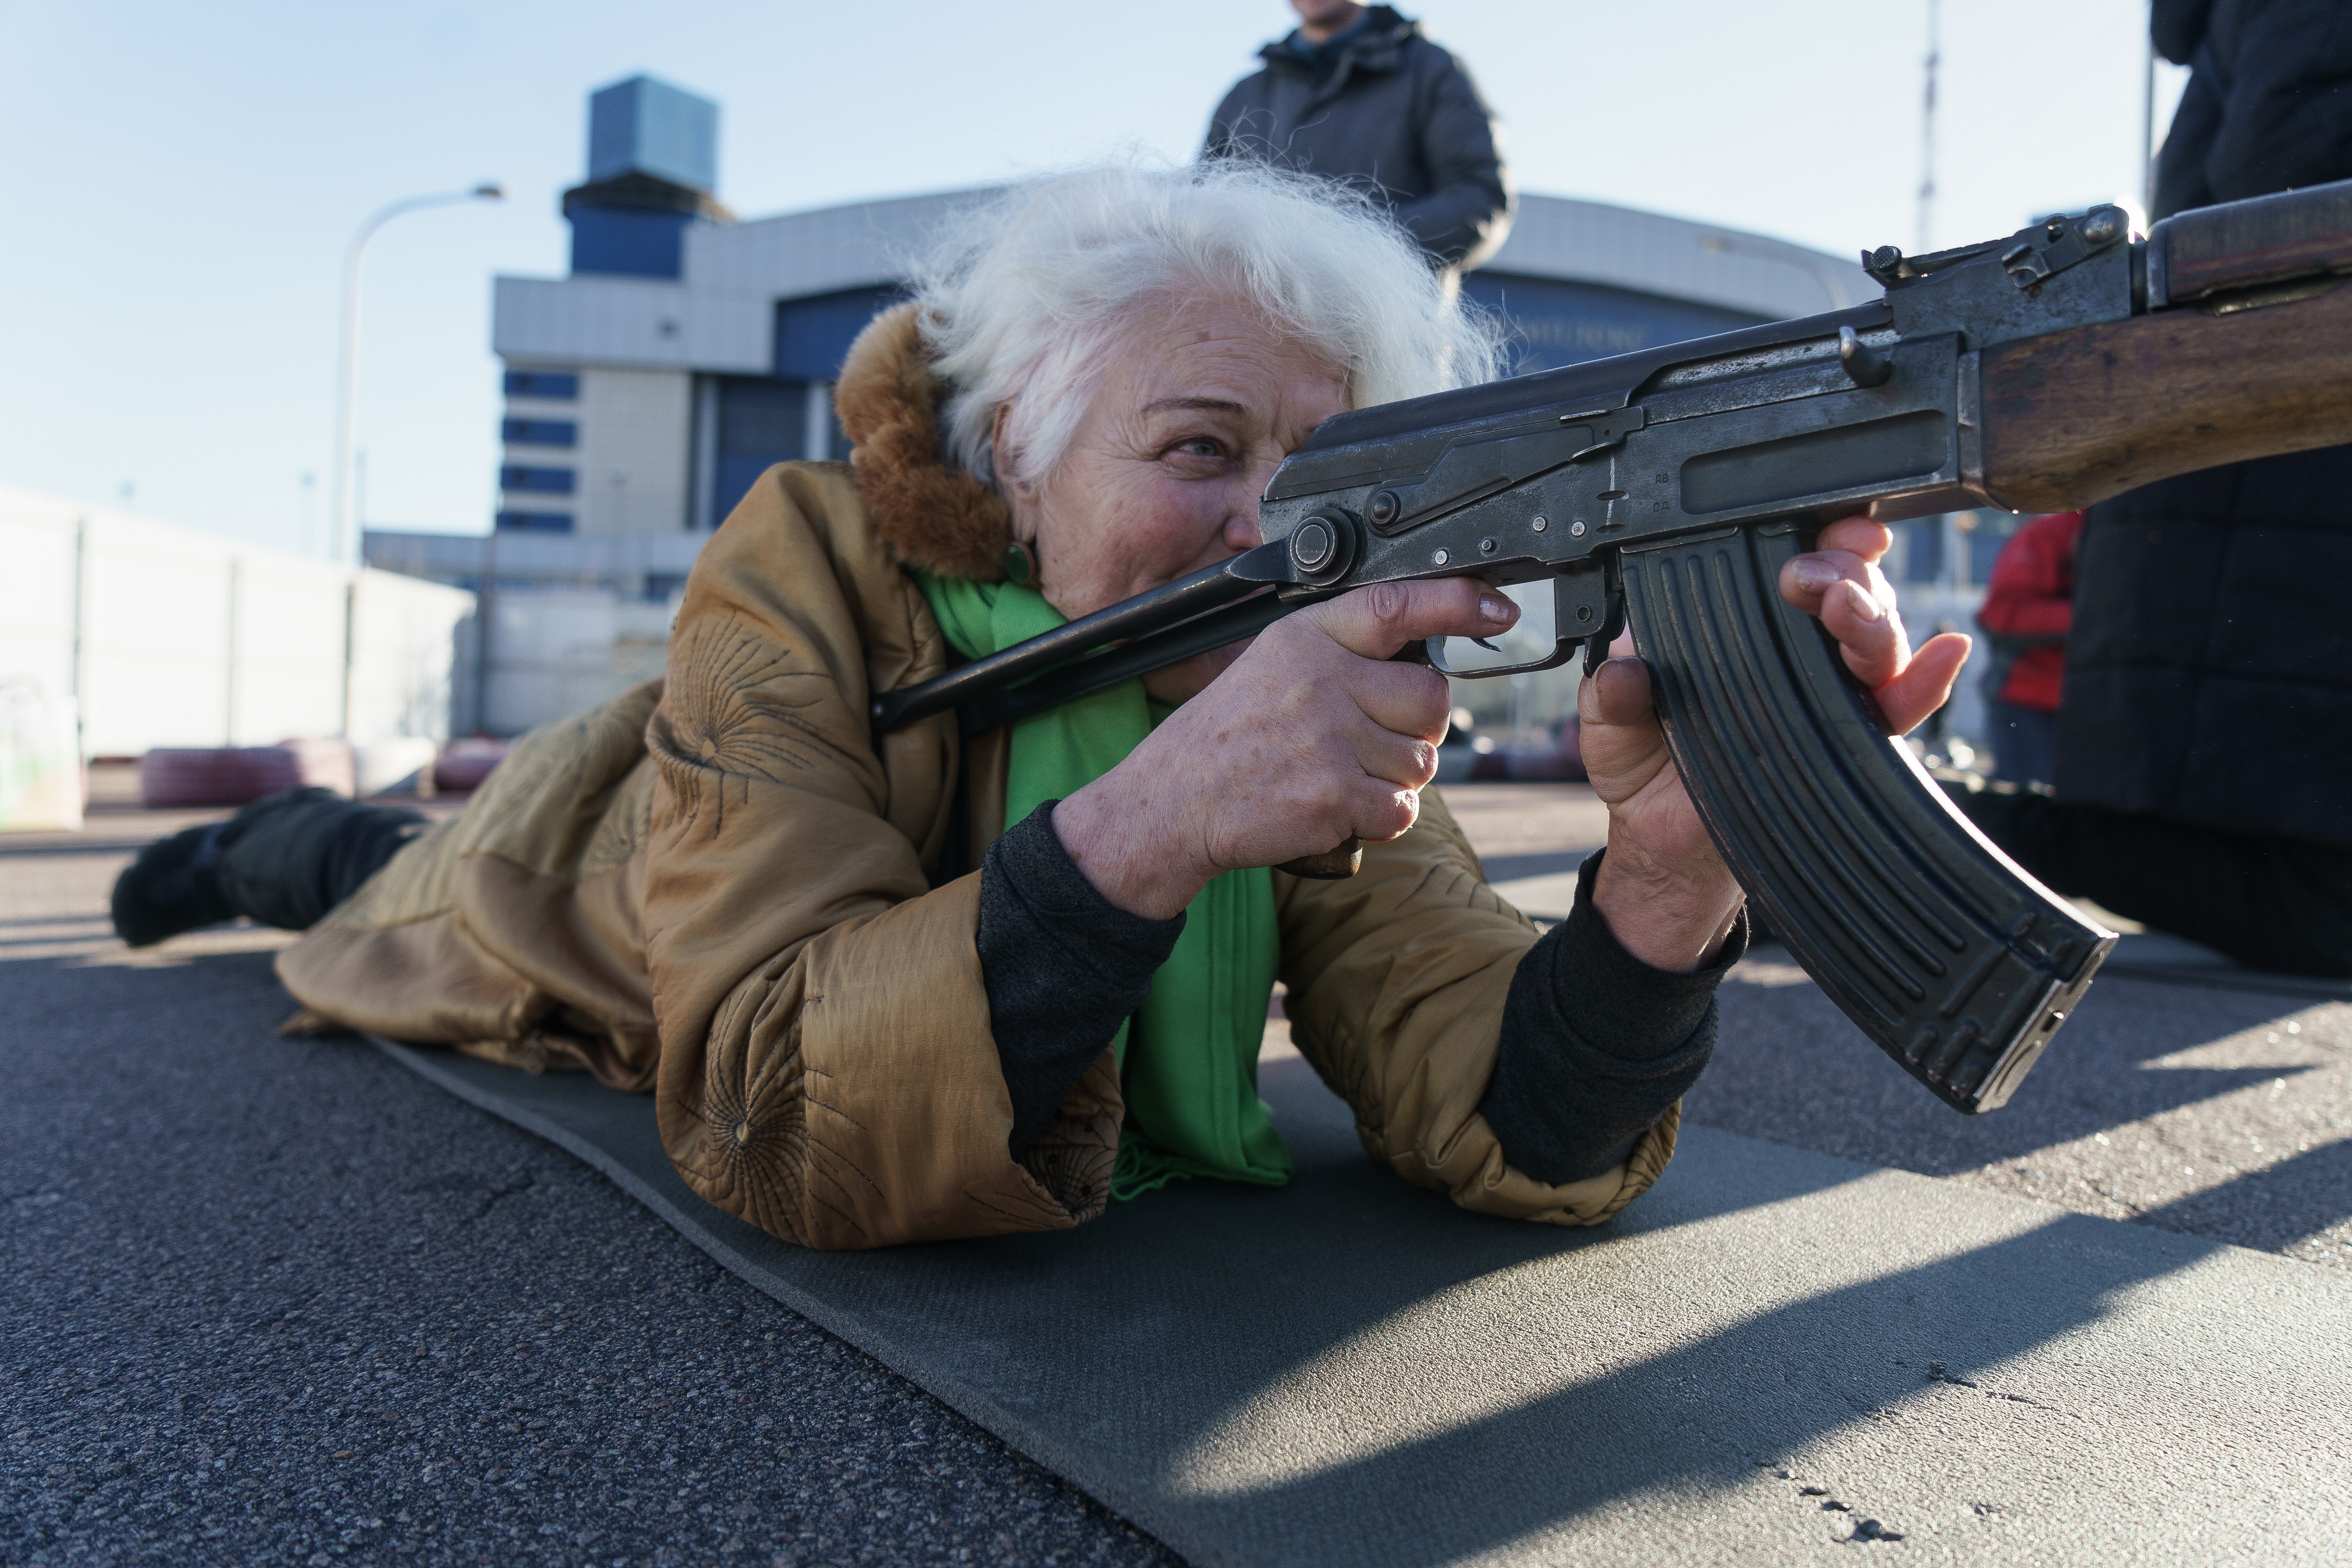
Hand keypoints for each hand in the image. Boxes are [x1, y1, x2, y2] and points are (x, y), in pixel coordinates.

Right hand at [1052, 579, 1519, 918]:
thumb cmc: (1225, 739)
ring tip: (1343, 775)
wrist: (1170, 803)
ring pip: (1423, 760)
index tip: (1498, 609)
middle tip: (1376, 739)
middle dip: (1419, 726)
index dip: (1457, 603)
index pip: (1397, 605)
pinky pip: (1402, 809)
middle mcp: (1322, 680)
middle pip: (1432, 698)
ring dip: (1396, 778)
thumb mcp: (1270, 666)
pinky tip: (1339, 806)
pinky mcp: (1334, 795)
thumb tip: (1419, 656)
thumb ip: (1338, 653)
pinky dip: (1381, 817)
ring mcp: (1330, 738)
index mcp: (1306, 639)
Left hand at [1581, 517, 1970, 971]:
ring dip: (1873, 618)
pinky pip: (1899, 707)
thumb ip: (1612, 692)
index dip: (1817, 536)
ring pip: (1877, 641)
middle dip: (1845, 571)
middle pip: (1848, 592)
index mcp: (1738, 626)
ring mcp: (1825, 694)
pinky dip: (1926, 680)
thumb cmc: (1642, 767)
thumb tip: (1627, 671)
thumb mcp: (1608, 723)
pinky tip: (1943, 655)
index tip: (1821, 527)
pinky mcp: (1847, 742)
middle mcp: (1792, 650)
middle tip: (1814, 579)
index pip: (1789, 563)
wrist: (1661, 839)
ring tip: (1849, 609)